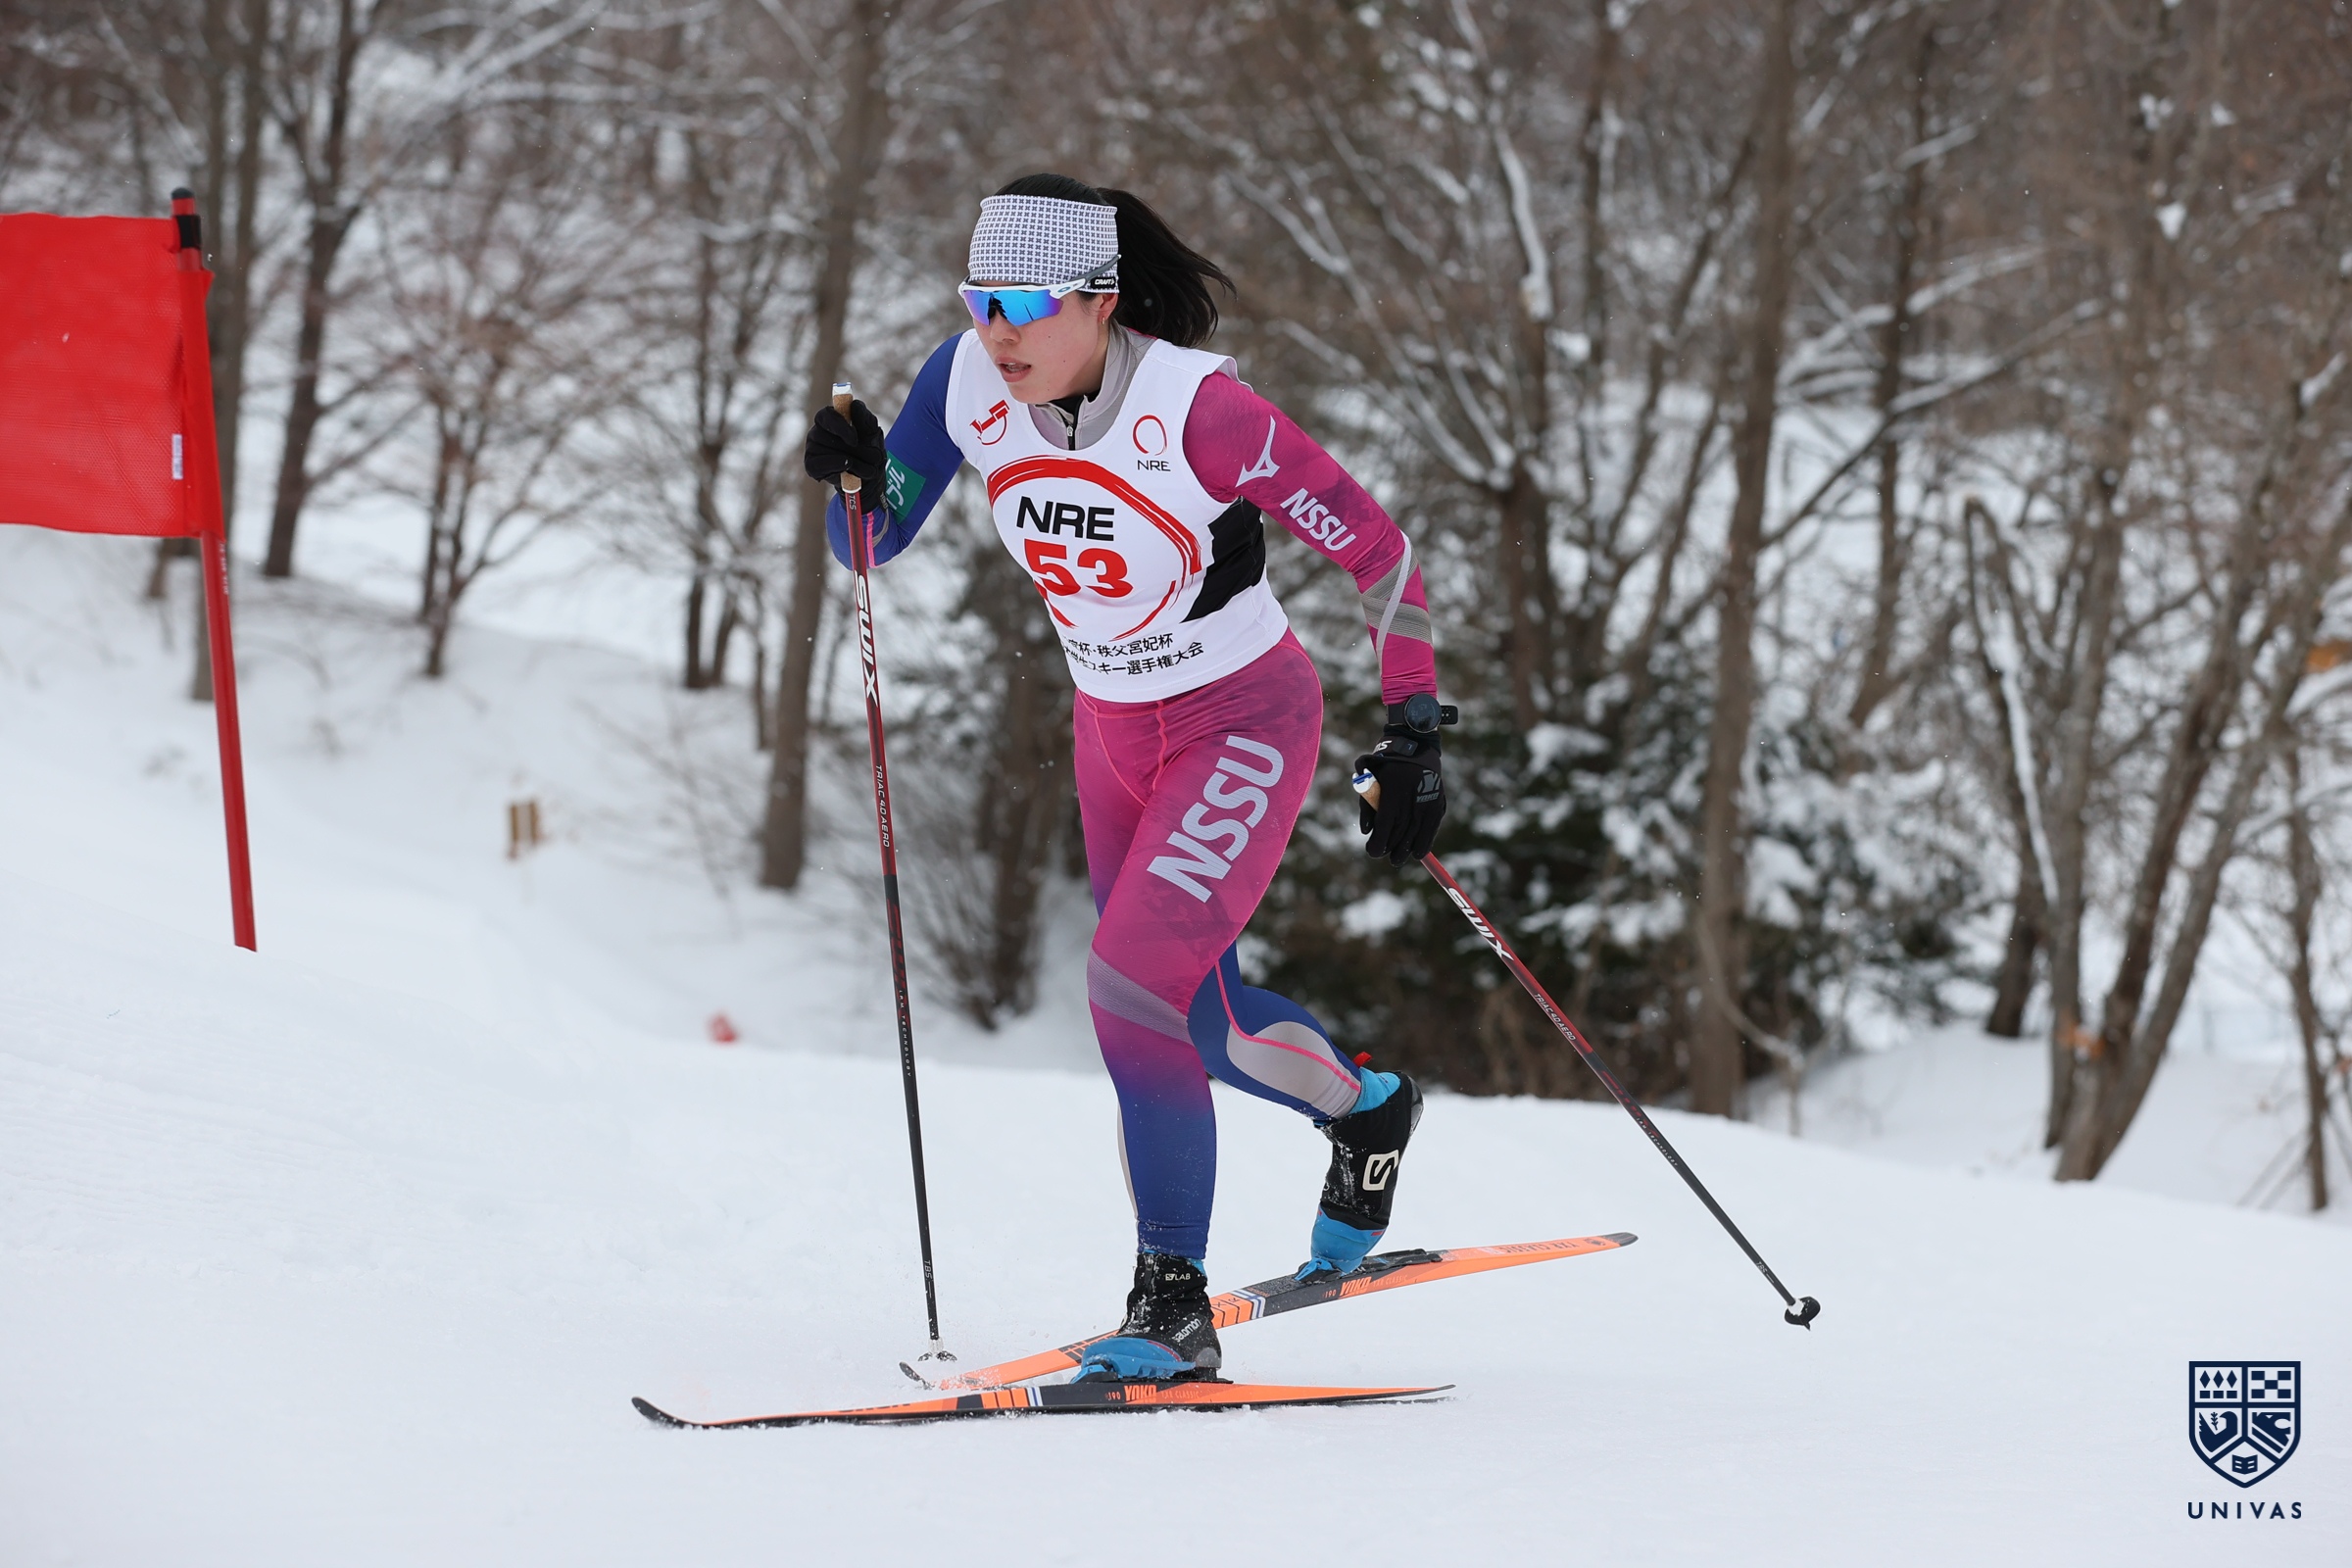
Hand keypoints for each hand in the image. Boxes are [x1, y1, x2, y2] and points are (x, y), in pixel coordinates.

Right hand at [804, 398, 884, 489]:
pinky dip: (837, 468)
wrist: (869, 477)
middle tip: (874, 457)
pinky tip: (849, 470)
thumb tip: (854, 405)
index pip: (826, 415)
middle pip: (827, 436)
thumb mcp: (873, 433)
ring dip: (853, 461)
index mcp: (830, 419)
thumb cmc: (869, 450)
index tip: (854, 439)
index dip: (839, 426)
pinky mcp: (811, 466)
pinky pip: (820, 465)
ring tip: (868, 469)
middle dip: (854, 449)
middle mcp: (817, 432)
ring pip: (827, 452)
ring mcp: (812, 449)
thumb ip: (865, 418)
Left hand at [1354, 698, 1447, 864]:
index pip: (1386, 826)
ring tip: (1397, 859)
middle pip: (1400, 833)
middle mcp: (1411, 798)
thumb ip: (1366, 803)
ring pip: (1415, 834)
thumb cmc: (1385, 763)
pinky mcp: (1437, 803)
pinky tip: (1416, 854)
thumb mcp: (1368, 775)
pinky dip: (1424, 843)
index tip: (1373, 852)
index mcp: (1393, 791)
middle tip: (1383, 855)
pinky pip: (1431, 829)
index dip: (1379, 843)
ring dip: (1405, 850)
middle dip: (1390, 848)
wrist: (1415, 745)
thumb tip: (1367, 831)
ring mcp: (1426, 801)